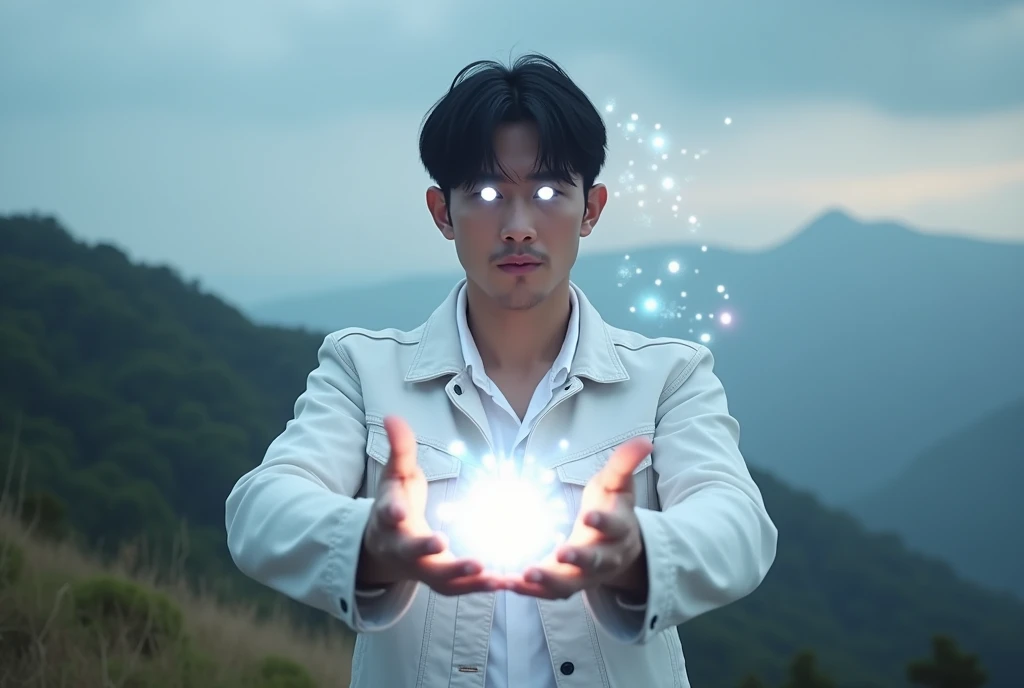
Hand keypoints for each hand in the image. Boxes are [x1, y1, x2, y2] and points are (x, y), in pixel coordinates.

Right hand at [357, 415, 502, 595]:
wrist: (384, 549)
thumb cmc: (395, 503)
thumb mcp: (395, 475)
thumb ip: (399, 449)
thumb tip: (392, 416)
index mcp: (389, 519)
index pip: (387, 514)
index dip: (391, 512)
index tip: (398, 511)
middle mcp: (402, 548)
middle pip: (412, 552)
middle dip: (425, 549)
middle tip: (442, 543)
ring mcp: (421, 569)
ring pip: (440, 579)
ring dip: (464, 577)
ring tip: (493, 574)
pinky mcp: (440, 581)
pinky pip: (460, 588)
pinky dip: (481, 587)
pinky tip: (506, 582)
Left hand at [504, 436, 653, 600]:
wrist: (620, 548)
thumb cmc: (613, 507)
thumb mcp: (618, 484)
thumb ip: (625, 463)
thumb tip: (644, 441)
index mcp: (620, 530)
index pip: (614, 527)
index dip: (603, 522)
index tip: (588, 516)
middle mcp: (606, 558)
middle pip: (595, 562)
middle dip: (578, 558)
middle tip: (560, 553)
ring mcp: (587, 576)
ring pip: (569, 584)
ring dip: (547, 581)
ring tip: (522, 576)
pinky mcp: (567, 586)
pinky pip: (547, 593)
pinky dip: (527, 591)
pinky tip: (504, 583)